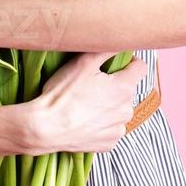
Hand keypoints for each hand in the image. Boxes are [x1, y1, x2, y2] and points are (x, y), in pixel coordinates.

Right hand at [25, 52, 149, 153]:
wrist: (44, 129)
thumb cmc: (63, 94)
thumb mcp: (83, 62)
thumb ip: (107, 49)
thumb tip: (120, 41)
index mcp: (124, 87)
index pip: (140, 67)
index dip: (129, 62)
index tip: (115, 64)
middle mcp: (127, 109)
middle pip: (127, 90)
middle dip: (115, 86)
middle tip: (92, 86)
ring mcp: (118, 128)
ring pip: (119, 110)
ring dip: (109, 106)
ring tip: (86, 105)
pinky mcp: (109, 143)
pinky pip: (111, 129)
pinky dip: (102, 125)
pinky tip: (85, 121)